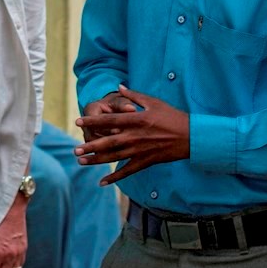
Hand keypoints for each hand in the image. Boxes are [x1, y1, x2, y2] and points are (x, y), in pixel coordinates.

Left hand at [73, 87, 189, 184]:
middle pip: (109, 141)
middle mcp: (136, 136)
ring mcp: (140, 150)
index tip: (77, 122)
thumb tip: (120, 86)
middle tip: (75, 149)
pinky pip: (128, 171)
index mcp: (137, 119)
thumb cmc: (172, 116)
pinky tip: (102, 181)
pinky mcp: (146, 161)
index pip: (110, 120)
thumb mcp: (153, 102)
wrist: (191, 136)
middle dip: (91, 146)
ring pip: (115, 157)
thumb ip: (134, 96)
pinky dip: (115, 177)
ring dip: (97, 160)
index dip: (92, 121)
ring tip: (82, 161)